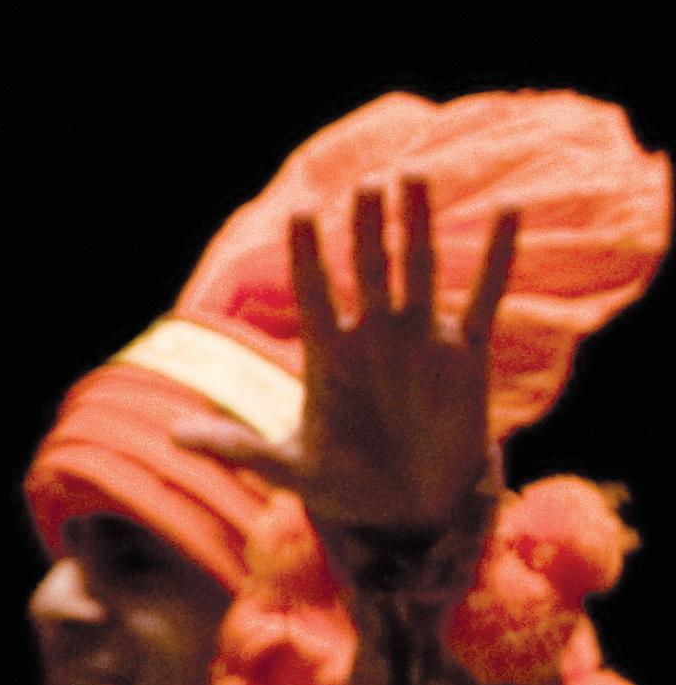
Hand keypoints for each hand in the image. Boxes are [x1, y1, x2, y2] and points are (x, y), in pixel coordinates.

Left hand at [182, 181, 516, 537]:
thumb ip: (237, 447)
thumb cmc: (345, 484)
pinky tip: (510, 211)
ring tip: (413, 175)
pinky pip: (485, 297)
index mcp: (328, 355)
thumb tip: (174, 438)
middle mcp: (373, 336)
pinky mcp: (466, 354)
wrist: (408, 510)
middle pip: (367, 267)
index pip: (313, 292)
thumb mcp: (289, 469)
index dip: (307, 255)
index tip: (300, 213)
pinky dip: (498, 257)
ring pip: (419, 268)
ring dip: (417, 224)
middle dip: (365, 226)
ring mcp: (421, 339)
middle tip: (366, 181)